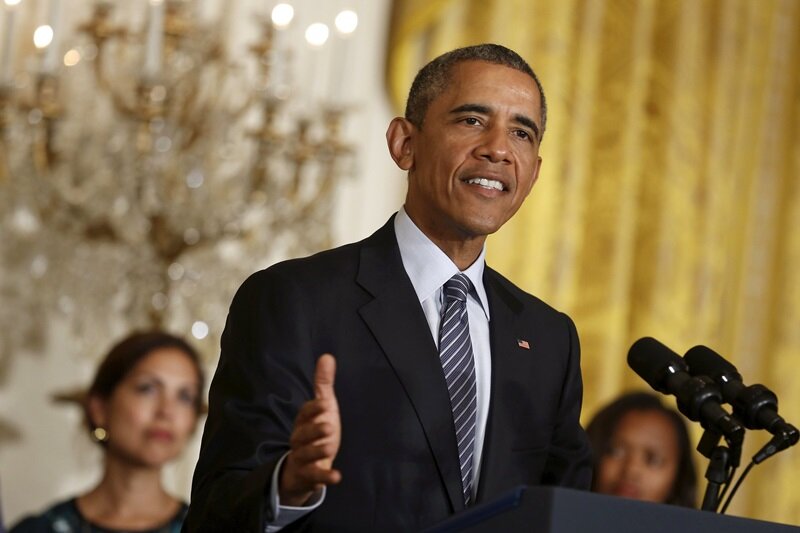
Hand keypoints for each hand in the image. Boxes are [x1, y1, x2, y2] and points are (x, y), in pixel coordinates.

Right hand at [279, 354, 341, 505]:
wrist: (306, 467)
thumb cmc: (316, 432)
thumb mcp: (322, 408)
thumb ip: (323, 384)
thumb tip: (327, 356)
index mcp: (303, 422)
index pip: (304, 413)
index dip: (313, 409)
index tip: (324, 403)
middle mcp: (299, 439)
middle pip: (302, 435)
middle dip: (314, 430)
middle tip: (329, 426)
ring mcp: (302, 458)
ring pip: (305, 455)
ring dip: (317, 451)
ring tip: (330, 447)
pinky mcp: (308, 475)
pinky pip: (314, 476)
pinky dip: (324, 477)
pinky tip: (337, 477)